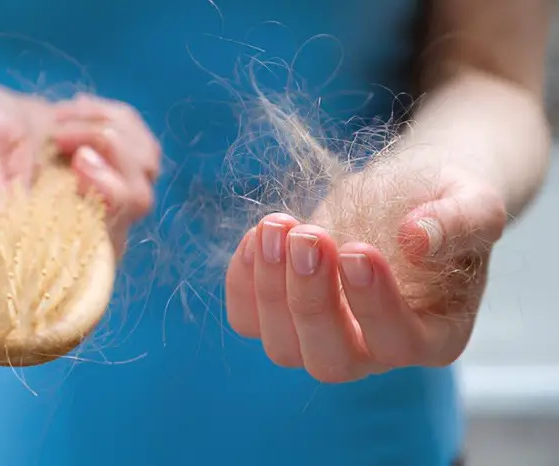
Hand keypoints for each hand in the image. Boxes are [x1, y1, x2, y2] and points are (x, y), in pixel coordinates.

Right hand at [0, 82, 158, 254]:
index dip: (108, 201)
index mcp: (54, 238)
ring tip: (57, 121)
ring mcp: (112, 192)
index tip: (78, 161)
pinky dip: (109, 114)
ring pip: (146, 164)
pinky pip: (140, 137)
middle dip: (109, 154)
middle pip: (139, 199)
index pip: (108, 242)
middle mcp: (90, 223)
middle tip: (60, 133)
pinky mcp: (121, 163)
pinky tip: (72, 112)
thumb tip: (10, 218)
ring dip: (103, 127)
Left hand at [225, 158, 506, 382]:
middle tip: (309, 236)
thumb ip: (459, 221)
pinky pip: (248, 320)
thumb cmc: (442, 204)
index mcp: (433, 335)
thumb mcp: (472, 202)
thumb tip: (415, 240)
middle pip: (332, 361)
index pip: (400, 343)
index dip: (374, 304)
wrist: (405, 196)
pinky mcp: (283, 315)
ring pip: (282, 347)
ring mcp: (323, 338)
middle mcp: (374, 351)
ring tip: (277, 225)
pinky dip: (242, 282)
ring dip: (270, 288)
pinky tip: (258, 234)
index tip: (357, 250)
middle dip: (311, 301)